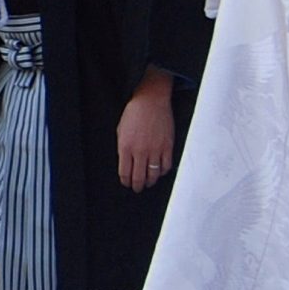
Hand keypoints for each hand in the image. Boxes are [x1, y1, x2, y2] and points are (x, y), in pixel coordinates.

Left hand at [117, 72, 177, 192]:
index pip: (125, 173)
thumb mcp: (121, 130)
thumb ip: (122, 148)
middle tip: (138, 188)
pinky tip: (159, 171)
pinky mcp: (167, 146)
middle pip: (139, 177)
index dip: (126, 181)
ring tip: (148, 182)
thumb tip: (126, 163)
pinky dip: (163, 172)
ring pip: (153, 175)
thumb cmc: (134, 113)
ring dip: (150, 181)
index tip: (127, 183)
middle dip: (137, 186)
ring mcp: (155, 150)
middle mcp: (140, 151)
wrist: (151, 101)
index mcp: (125, 147)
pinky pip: (166, 166)